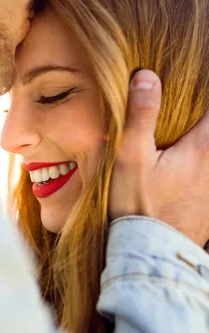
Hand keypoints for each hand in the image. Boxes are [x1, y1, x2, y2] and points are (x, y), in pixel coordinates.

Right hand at [109, 69, 208, 246]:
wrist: (149, 255)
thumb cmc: (138, 206)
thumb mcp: (131, 158)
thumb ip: (141, 116)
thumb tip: (147, 76)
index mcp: (202, 148)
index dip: (205, 93)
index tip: (199, 79)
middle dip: (202, 118)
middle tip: (193, 105)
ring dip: (201, 140)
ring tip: (182, 135)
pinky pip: (208, 175)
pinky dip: (199, 162)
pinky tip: (183, 164)